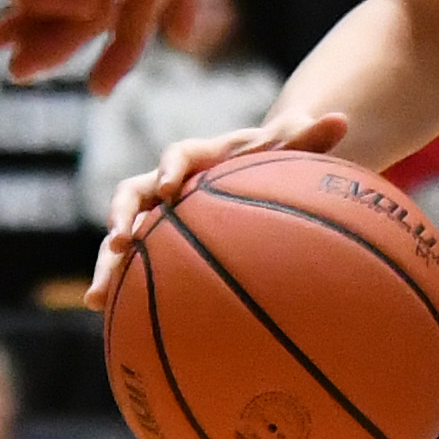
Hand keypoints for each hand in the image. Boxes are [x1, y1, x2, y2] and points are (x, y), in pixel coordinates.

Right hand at [0, 0, 200, 97]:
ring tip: (97, 85)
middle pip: (97, 13)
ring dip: (119, 49)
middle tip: (22, 74)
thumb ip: (44, 3)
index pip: (61, 8)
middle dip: (62, 48)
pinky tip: (185, 38)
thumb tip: (100, 15)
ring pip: (133, 4)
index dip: (35, 37)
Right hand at [85, 106, 353, 304]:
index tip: (171, 187)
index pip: (177, 156)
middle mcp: (166, 184)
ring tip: (97, 298)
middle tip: (118, 242)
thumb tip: (341, 117)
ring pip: (122, 237)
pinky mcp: (155, 242)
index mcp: (197, 157)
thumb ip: (310, 137)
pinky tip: (108, 320)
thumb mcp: (292, 148)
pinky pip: (134, 265)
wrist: (253, 177)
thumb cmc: (274, 160)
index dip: (170, 170)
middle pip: (132, 197)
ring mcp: (156, 215)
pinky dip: (122, 289)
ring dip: (108, 265)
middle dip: (121, 219)